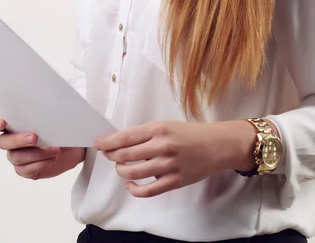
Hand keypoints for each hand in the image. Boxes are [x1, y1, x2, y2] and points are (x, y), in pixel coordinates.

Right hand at [0, 114, 86, 180]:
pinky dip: (40, 164)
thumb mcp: (53, 114)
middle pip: (3, 142)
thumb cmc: (60, 124)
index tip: (3, 122)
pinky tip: (52, 158)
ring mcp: (16, 155)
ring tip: (55, 149)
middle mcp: (10, 139)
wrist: (73, 143)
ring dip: (36, 153)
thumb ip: (43, 109)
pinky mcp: (25, 169)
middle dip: (19, 140)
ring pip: (16, 157)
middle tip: (35, 137)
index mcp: (12, 122)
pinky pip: (25, 170)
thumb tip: (47, 102)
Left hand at [93, 120, 234, 197]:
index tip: (98, 143)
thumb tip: (121, 142)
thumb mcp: (166, 125)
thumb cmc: (189, 133)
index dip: (108, 142)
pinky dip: (134, 189)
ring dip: (121, 171)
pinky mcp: (175, 181)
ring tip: (120, 167)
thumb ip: (145, 134)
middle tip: (107, 155)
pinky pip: (148, 190)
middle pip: (126, 155)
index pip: (126, 137)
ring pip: (133, 173)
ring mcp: (169, 165)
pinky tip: (130, 185)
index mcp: (158, 128)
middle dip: (112, 156)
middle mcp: (162, 146)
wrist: (216, 145)